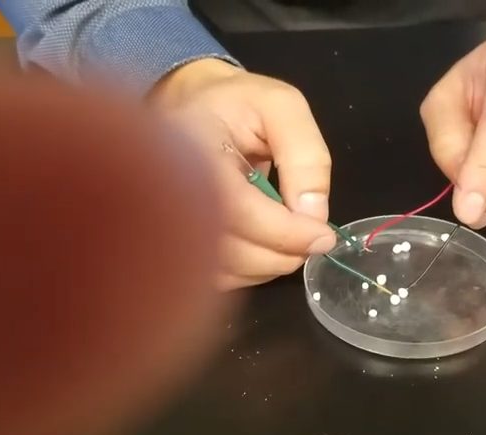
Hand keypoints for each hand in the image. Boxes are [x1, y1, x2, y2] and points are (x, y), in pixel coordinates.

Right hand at [154, 59, 335, 289]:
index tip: (323, 235)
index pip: (235, 209)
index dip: (284, 231)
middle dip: (283, 252)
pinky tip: (265, 244)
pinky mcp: (169, 247)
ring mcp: (161, 226)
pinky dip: (251, 271)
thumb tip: (314, 213)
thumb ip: (304, 153)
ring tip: (291, 235)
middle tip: (315, 237)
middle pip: (229, 251)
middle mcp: (164, 195)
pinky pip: (215, 279)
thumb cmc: (235, 104)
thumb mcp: (281, 106)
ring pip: (224, 272)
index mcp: (188, 151)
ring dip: (270, 264)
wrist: (187, 109)